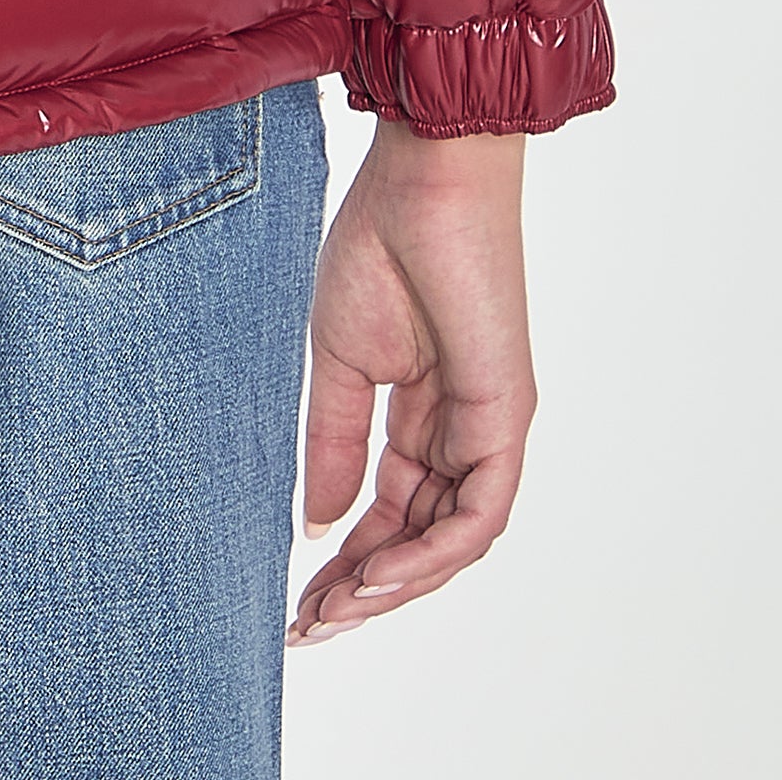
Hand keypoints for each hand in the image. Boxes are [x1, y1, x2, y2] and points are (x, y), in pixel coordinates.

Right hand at [290, 120, 534, 646]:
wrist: (420, 179)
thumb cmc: (379, 243)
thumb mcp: (338, 360)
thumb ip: (335, 443)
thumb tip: (320, 524)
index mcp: (422, 414)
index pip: (390, 511)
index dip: (346, 560)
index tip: (297, 598)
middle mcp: (462, 432)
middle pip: (420, 537)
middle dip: (365, 589)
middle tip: (310, 625)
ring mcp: (489, 428)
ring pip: (452, 540)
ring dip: (395, 584)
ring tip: (335, 609)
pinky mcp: (506, 417)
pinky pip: (478, 514)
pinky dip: (431, 553)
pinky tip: (378, 573)